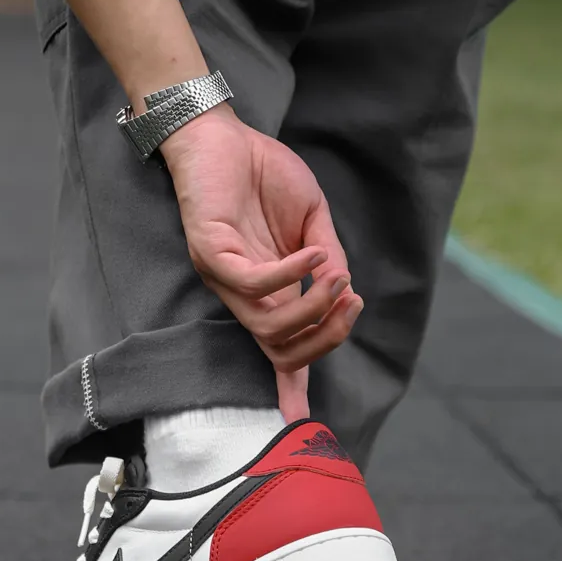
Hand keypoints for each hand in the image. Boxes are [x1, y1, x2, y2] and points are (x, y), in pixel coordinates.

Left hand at [159, 104, 363, 420]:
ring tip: (339, 280)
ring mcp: (222, 276)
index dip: (292, 388)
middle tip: (352, 304)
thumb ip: (328, 259)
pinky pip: (253, 284)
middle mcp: (240, 293)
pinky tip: (315, 254)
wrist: (224, 134)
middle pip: (279, 349)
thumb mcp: (312, 221)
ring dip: (313, 309)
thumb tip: (344, 294)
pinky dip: (290, 277)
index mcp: (264, 291)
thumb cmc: (264, 175)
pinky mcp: (209, 252)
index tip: (302, 425)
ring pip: (268, 326)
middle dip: (326, 338)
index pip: (278, 349)